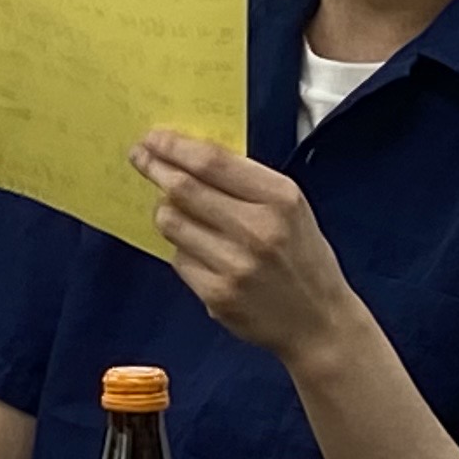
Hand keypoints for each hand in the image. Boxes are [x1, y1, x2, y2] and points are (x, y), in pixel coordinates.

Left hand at [132, 133, 360, 361]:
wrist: (318, 321)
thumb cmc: (303, 258)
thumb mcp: (291, 208)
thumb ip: (248, 183)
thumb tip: (191, 157)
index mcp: (280, 199)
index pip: (212, 162)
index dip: (175, 146)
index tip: (154, 137)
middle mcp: (257, 230)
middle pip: (183, 188)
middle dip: (155, 168)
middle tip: (140, 157)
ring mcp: (235, 265)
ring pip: (172, 222)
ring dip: (165, 210)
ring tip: (173, 208)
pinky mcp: (217, 295)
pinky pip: (178, 258)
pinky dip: (181, 248)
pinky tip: (199, 250)